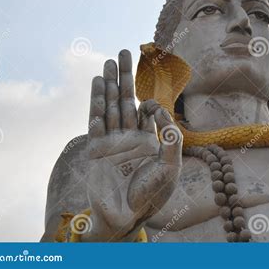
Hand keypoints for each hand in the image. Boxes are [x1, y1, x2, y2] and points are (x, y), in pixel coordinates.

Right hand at [82, 49, 181, 240]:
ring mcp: (111, 141)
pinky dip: (97, 105)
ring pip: (109, 106)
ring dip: (108, 85)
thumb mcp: (171, 167)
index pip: (146, 110)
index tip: (153, 107)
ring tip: (107, 64)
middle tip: (122, 52)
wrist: (127, 216)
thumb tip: (163, 114)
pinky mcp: (96, 150)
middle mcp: (128, 136)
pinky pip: (96, 123)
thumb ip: (171, 140)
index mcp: (147, 139)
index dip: (151, 103)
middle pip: (125, 99)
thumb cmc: (152, 194)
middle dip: (124, 76)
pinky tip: (98, 87)